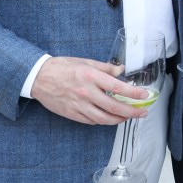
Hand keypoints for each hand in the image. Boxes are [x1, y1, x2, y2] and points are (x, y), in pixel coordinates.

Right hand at [29, 56, 148, 124]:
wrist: (39, 77)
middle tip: (142, 112)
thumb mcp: (86, 62)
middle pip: (114, 107)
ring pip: (103, 119)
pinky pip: (91, 121)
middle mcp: (86, 92)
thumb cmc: (62, 67)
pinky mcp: (72, 113)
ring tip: (128, 117)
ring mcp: (78, 105)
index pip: (118, 87)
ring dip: (119, 120)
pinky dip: (103, 121)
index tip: (144, 96)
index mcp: (91, 76)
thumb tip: (121, 70)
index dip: (134, 94)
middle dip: (132, 112)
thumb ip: (105, 68)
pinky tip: (109, 118)